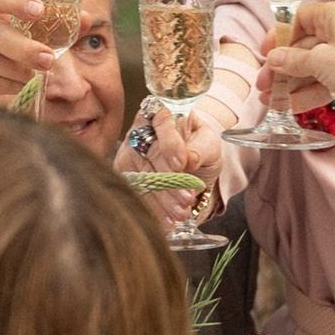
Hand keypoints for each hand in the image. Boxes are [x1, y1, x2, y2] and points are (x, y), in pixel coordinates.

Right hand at [0, 0, 46, 111]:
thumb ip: (47, 22)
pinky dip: (2, 85)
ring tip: (36, 76)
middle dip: (23, 47)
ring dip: (16, 70)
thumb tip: (86, 21)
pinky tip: (19, 86)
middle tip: (48, 59)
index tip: (40, 12)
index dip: (15, 1)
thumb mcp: (11, 24)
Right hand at [116, 107, 218, 235]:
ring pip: (143, 178)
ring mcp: (129, 153)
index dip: (170, 143)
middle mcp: (140, 130)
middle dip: (170, 180)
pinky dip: (154, 210)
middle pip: (151, 155)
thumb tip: (189, 159)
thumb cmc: (199, 146)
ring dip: (162, 199)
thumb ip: (201, 148)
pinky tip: (167, 222)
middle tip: (187, 197)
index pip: (161, 121)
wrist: (193, 163)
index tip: (183, 163)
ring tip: (181, 213)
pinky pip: (138, 194)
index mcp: (161, 112)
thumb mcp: (208, 143)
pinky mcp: (125, 174)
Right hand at [262, 0, 334, 133]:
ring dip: (290, 83)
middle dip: (282, 67)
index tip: (265, 53)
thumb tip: (272, 58)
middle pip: (303, 46)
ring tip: (269, 100)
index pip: (301, 19)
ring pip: (311, 67)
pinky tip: (288, 106)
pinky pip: (323, 81)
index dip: (280, 36)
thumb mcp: (320, 62)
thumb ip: (292, 60)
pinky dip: (307, 92)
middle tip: (263, 84)